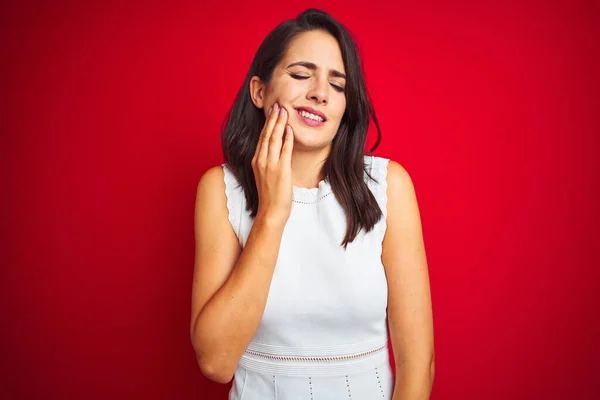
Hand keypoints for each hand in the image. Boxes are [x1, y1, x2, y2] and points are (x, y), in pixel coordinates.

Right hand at [251, 102, 294, 224]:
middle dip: (272, 118)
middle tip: (278, 105)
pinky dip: (287, 138)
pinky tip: (290, 128)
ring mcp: (270, 165)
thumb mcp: (265, 175)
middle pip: (266, 135)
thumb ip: (269, 162)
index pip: (262, 138)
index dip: (267, 123)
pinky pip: (284, 150)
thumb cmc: (270, 196)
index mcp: (256, 161)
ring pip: (274, 139)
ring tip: (283, 111)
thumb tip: (276, 151)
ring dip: (279, 124)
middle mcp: (261, 161)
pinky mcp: (281, 170)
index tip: (272, 112)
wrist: (271, 211)